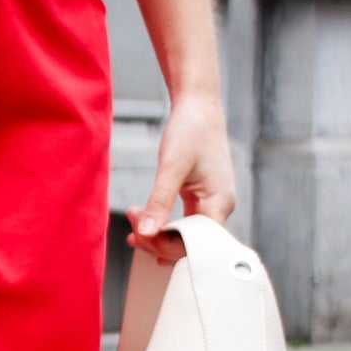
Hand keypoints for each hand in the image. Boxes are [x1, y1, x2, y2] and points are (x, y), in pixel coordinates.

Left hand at [130, 91, 235, 263]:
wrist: (198, 105)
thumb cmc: (191, 129)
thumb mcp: (171, 166)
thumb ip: (160, 201)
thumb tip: (147, 233)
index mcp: (220, 204)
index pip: (194, 244)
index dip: (164, 245)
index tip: (138, 233)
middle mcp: (220, 208)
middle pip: (189, 243)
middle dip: (158, 240)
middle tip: (131, 231)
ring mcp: (212, 204)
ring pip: (185, 234)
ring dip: (158, 233)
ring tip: (133, 224)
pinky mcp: (202, 198)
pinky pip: (183, 222)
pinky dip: (163, 223)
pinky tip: (144, 222)